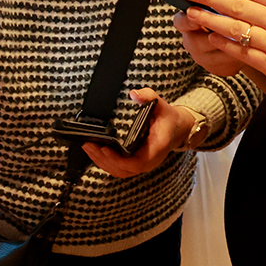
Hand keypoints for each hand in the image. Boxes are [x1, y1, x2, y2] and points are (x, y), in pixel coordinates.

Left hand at [80, 89, 197, 176]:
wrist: (177, 128)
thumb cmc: (168, 118)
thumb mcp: (162, 105)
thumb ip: (149, 97)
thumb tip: (134, 94)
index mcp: (156, 149)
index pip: (137, 163)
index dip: (119, 160)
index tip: (105, 149)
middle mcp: (148, 160)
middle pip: (123, 170)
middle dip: (103, 159)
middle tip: (89, 145)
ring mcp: (141, 163)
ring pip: (119, 171)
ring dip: (101, 161)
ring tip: (88, 147)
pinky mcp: (134, 162)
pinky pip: (118, 168)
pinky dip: (105, 162)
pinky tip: (95, 151)